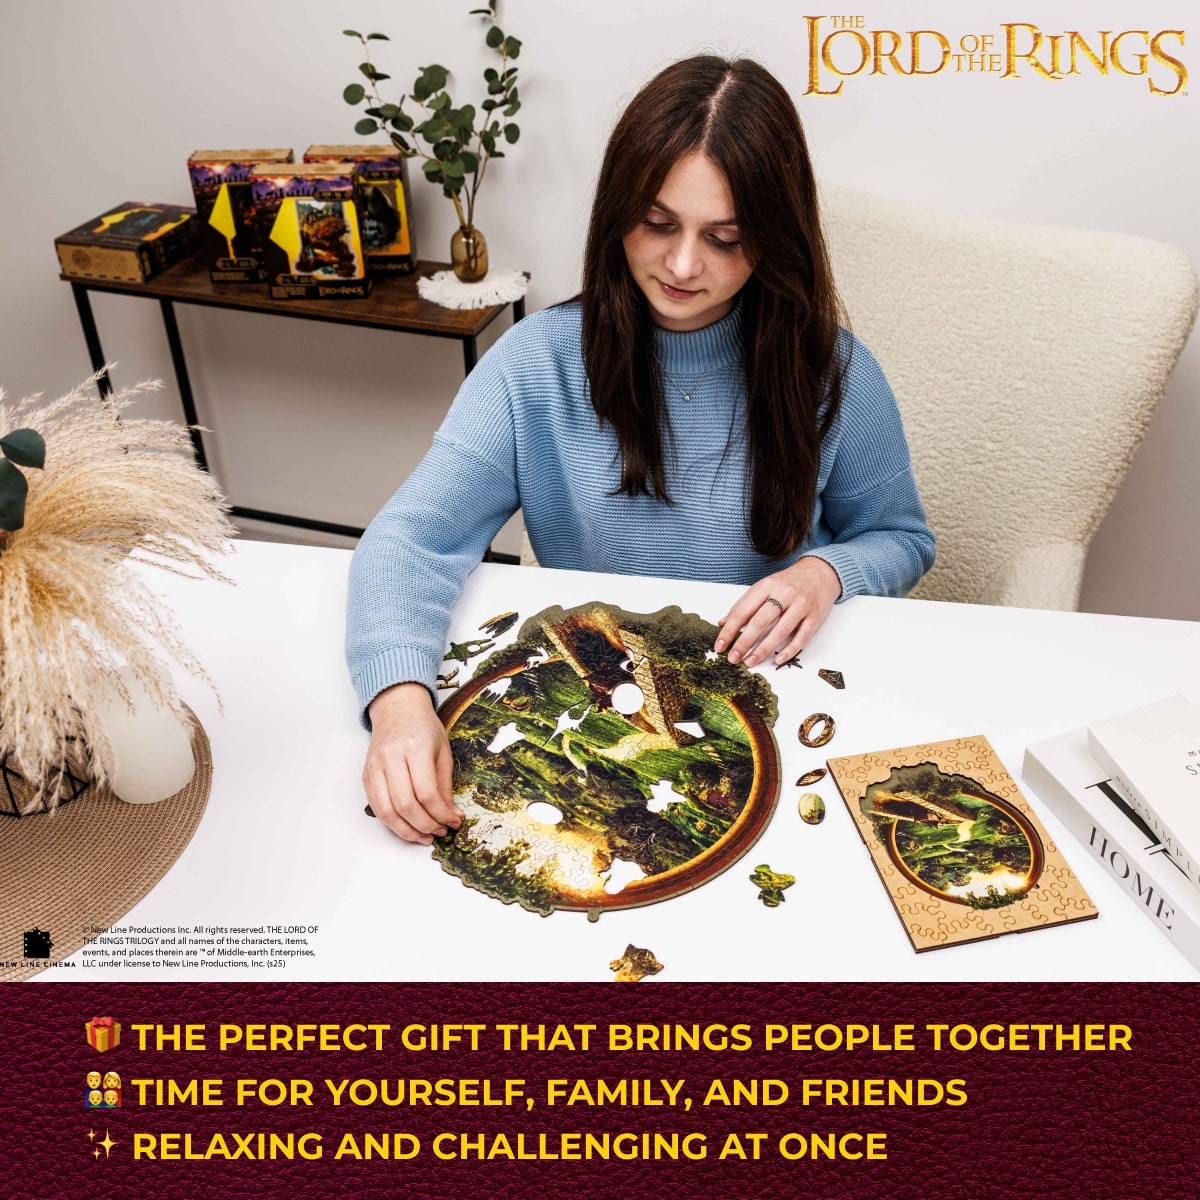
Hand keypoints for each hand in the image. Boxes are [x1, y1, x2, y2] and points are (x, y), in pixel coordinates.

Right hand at [363, 683, 462, 843]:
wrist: (397, 709)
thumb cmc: (423, 727)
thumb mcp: (443, 750)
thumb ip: (445, 784)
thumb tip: (451, 815)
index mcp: (414, 748)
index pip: (426, 792)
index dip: (441, 814)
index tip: (453, 822)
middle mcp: (391, 758)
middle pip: (406, 805)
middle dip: (426, 825)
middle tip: (440, 832)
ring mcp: (375, 768)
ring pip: (387, 811)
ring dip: (407, 831)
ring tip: (425, 836)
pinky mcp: (366, 776)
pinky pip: (377, 807)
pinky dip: (393, 823)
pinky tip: (408, 827)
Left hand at [714, 556, 842, 667]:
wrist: (821, 572)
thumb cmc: (789, 582)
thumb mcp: (764, 586)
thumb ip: (745, 604)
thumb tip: (723, 623)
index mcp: (767, 586)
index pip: (743, 610)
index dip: (729, 630)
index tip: (720, 645)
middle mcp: (784, 594)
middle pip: (760, 621)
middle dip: (744, 642)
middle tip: (733, 658)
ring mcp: (801, 605)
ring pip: (780, 631)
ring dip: (763, 649)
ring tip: (750, 662)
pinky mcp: (815, 616)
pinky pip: (802, 637)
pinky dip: (789, 650)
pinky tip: (777, 660)